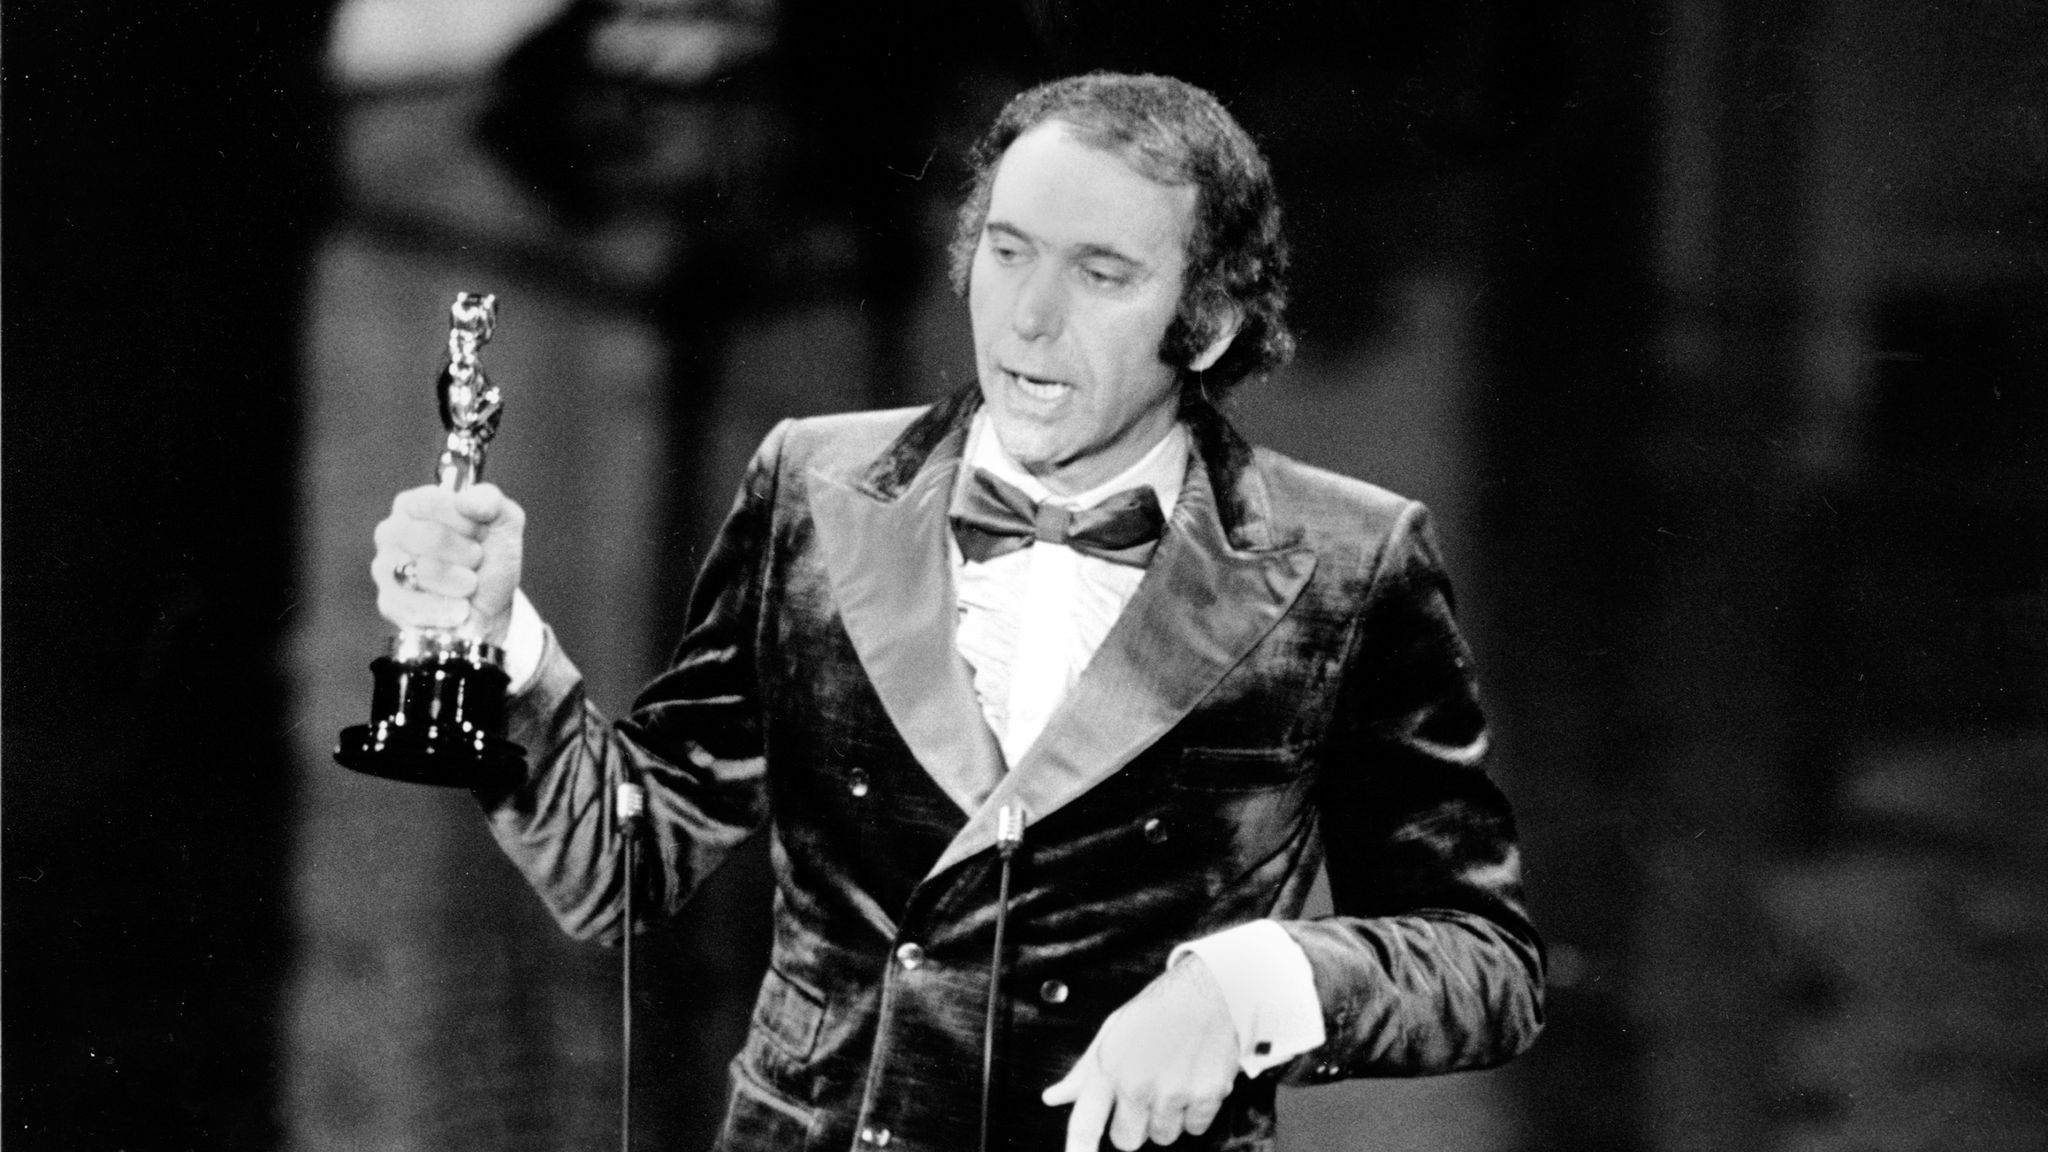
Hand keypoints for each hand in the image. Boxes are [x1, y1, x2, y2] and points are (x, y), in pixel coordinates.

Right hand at [371, 483, 523, 644]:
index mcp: (414, 504)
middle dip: (468, 554)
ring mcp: (385, 567)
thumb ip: (490, 500)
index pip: (434, 502)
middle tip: (476, 560)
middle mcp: (391, 531)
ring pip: (427, 572)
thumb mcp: (504, 522)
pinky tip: (460, 608)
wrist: (490, 608)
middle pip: (432, 537)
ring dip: (462, 582)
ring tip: (469, 583)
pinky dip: (447, 609)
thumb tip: (465, 501)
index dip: (468, 522)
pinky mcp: (389, 602)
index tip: (482, 533)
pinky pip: (416, 605)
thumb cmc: (490, 560)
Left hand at [1043, 957, 1240, 1150]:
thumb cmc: (1155, 1012)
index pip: (1085, 1124)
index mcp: (1108, 1067)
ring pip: (1163, 1136)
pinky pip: (1195, 1129)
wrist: (1208, 990)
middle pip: (1127, 1141)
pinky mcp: (1207, 1095)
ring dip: (1167, 1118)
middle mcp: (1137, 1083)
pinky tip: (1193, 1080)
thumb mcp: (1112, 1033)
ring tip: (1172, 1080)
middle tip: (1145, 1094)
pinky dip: (1195, 1112)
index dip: (1078, 1151)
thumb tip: (1052, 1098)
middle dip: (1134, 1125)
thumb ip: (1083, 1072)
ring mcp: (1173, 1092)